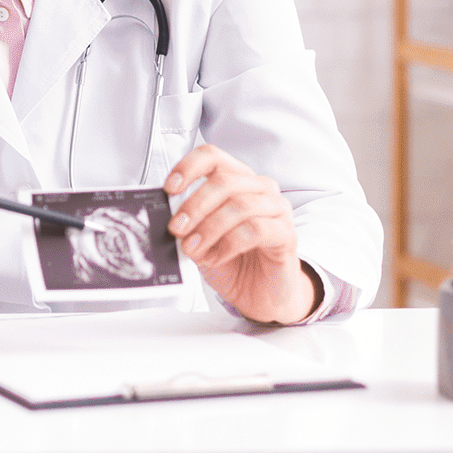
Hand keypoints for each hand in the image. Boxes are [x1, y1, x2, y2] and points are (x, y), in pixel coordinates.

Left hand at [164, 144, 319, 324]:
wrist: (259, 295)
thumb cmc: (232, 262)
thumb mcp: (200, 239)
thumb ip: (187, 224)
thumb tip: (165, 215)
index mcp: (237, 180)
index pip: (213, 156)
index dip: (189, 167)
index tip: (170, 188)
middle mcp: (260, 188)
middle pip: (225, 181)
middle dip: (195, 205)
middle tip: (176, 228)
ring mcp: (277, 209)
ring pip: (240, 205)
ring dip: (209, 228)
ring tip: (193, 248)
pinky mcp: (286, 234)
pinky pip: (256, 230)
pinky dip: (229, 244)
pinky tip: (216, 257)